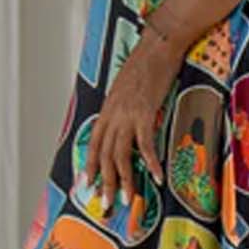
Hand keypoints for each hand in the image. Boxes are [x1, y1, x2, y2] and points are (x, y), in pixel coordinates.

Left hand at [84, 21, 181, 215]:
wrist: (158, 45)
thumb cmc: (147, 62)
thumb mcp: (128, 86)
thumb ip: (125, 105)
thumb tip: (128, 118)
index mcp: (108, 108)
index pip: (95, 144)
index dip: (91, 166)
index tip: (90, 184)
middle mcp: (113, 114)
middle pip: (105, 155)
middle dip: (106, 182)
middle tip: (108, 203)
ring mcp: (128, 115)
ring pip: (120, 155)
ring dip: (125, 180)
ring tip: (130, 199)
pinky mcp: (145, 113)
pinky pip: (145, 144)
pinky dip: (150, 162)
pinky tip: (156, 175)